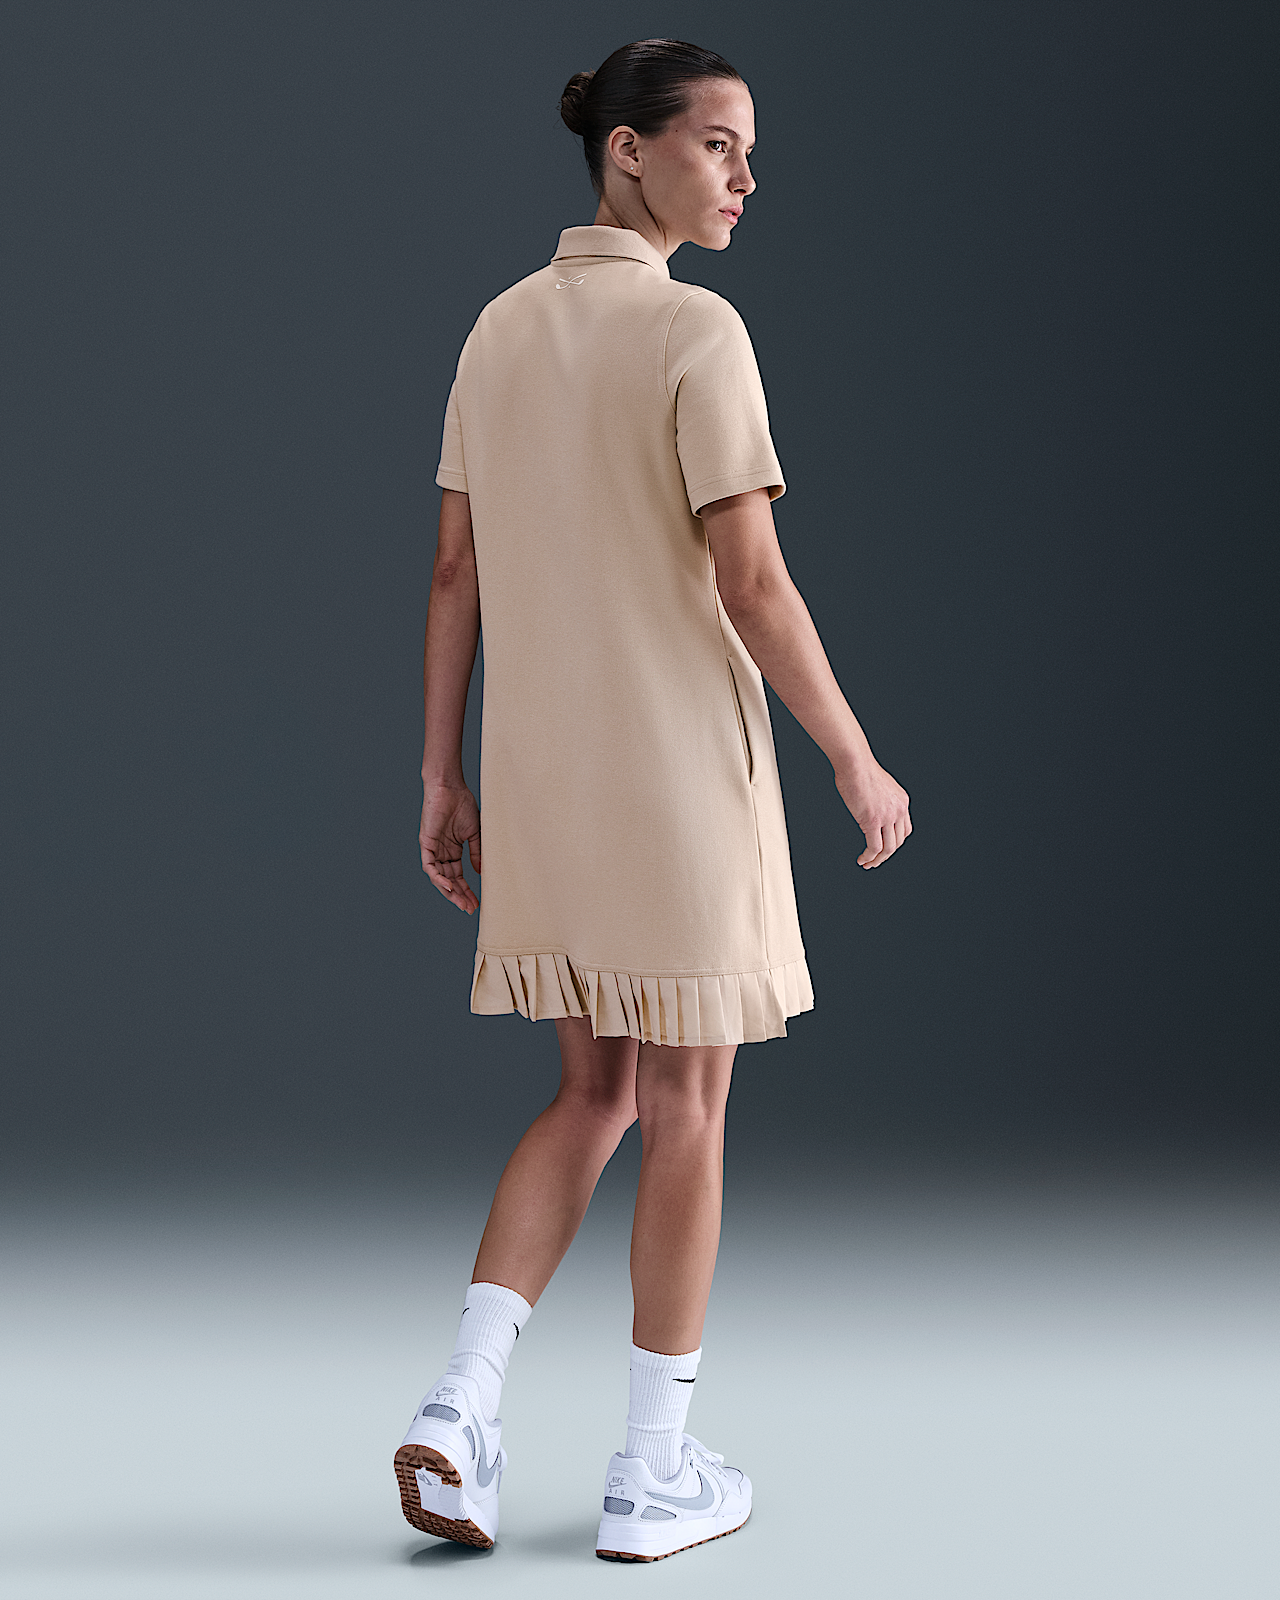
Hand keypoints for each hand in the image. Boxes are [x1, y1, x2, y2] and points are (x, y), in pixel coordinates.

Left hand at [420, 781, 480, 912]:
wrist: (450, 788)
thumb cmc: (463, 805)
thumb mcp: (474, 833)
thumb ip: (477, 852)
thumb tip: (481, 872)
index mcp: (453, 851)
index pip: (458, 877)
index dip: (467, 890)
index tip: (477, 903)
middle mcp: (442, 853)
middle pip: (449, 881)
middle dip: (459, 896)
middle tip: (470, 909)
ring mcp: (433, 849)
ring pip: (438, 878)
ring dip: (450, 892)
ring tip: (461, 903)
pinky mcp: (426, 844)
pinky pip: (429, 866)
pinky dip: (438, 878)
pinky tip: (449, 887)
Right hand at [834, 759, 911, 868]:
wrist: (855, 763)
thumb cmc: (859, 769)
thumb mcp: (878, 785)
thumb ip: (880, 799)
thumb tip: (870, 807)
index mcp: (902, 801)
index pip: (905, 830)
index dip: (895, 842)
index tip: (884, 848)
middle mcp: (898, 810)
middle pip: (898, 842)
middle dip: (887, 855)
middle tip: (875, 860)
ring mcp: (887, 816)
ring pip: (888, 848)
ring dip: (878, 860)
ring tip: (868, 864)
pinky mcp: (872, 820)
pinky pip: (874, 847)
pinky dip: (869, 857)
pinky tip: (862, 860)